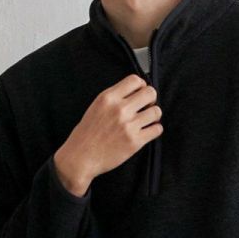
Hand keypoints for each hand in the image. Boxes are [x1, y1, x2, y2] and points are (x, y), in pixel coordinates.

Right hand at [53, 73, 162, 193]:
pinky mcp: (135, 142)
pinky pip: (157, 130)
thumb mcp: (96, 106)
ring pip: (156, 111)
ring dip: (154, 115)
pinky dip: (155, 129)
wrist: (81, 157)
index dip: (141, 85)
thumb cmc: (87, 133)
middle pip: (150, 93)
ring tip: (147, 120)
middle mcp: (120, 109)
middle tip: (146, 107)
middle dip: (151, 99)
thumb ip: (115, 98)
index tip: (140, 93)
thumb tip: (135, 92)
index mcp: (108, 98)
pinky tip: (147, 131)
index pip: (135, 80)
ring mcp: (128, 126)